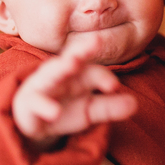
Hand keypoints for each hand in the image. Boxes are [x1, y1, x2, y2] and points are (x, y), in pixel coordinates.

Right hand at [13, 34, 137, 142]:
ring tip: (72, 64)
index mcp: (76, 74)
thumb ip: (110, 107)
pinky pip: (35, 102)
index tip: (114, 86)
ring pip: (51, 74)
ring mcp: (42, 87)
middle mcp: (59, 75)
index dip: (103, 76)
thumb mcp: (89, 110)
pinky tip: (54, 112)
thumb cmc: (65, 108)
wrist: (34, 123)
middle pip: (71, 59)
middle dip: (82, 50)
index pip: (92, 70)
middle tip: (96, 41)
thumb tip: (135, 104)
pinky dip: (44, 106)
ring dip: (62, 67)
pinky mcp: (29, 104)